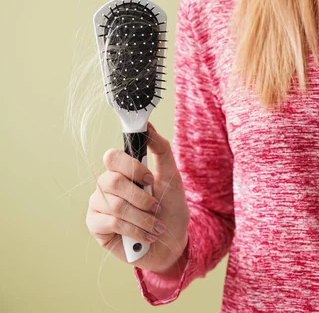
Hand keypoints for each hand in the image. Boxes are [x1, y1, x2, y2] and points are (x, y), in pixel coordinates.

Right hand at [86, 121, 189, 272]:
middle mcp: (106, 185)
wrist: (172, 241)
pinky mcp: (96, 225)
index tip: (151, 179)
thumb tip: (148, 126)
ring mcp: (99, 204)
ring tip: (156, 227)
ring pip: (115, 205)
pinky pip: (111, 223)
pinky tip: (146, 237)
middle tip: (157, 207)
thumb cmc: (170, 208)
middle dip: (141, 198)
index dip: (132, 168)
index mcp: (122, 171)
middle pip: (112, 181)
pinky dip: (135, 230)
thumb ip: (161, 150)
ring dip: (143, 218)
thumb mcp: (172, 177)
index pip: (112, 157)